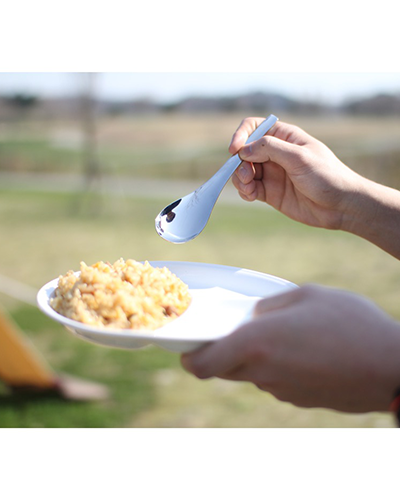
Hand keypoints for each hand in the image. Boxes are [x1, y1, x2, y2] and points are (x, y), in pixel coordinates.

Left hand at [181, 285, 399, 412]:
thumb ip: (269, 306)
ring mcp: (281, 390)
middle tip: (240, 330)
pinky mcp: (299, 400)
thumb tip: (251, 316)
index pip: (202, 365)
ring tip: (282, 335)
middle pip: (224, 369)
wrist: (391, 366)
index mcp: (256, 343)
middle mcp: (262, 372)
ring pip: (251, 374)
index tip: (190, 347)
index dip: (189, 358)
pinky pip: (275, 382)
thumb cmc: (350, 322)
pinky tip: (303, 350)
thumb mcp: (305, 295)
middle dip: (223, 351)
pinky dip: (277, 367)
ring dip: (254, 357)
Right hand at [229, 117, 363, 229]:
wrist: (340, 206)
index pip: (253, 127)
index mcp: (284, 137)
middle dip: (239, 163)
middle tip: (247, 176)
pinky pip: (249, 189)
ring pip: (243, 171)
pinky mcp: (270, 192)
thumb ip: (270, 149)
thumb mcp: (299, 158)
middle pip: (244, 151)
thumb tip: (243, 150)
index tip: (235, 150)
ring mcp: (271, 173)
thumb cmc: (326, 176)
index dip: (241, 135)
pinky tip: (250, 196)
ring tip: (248, 188)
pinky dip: (244, 191)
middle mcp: (274, 153)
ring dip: (239, 178)